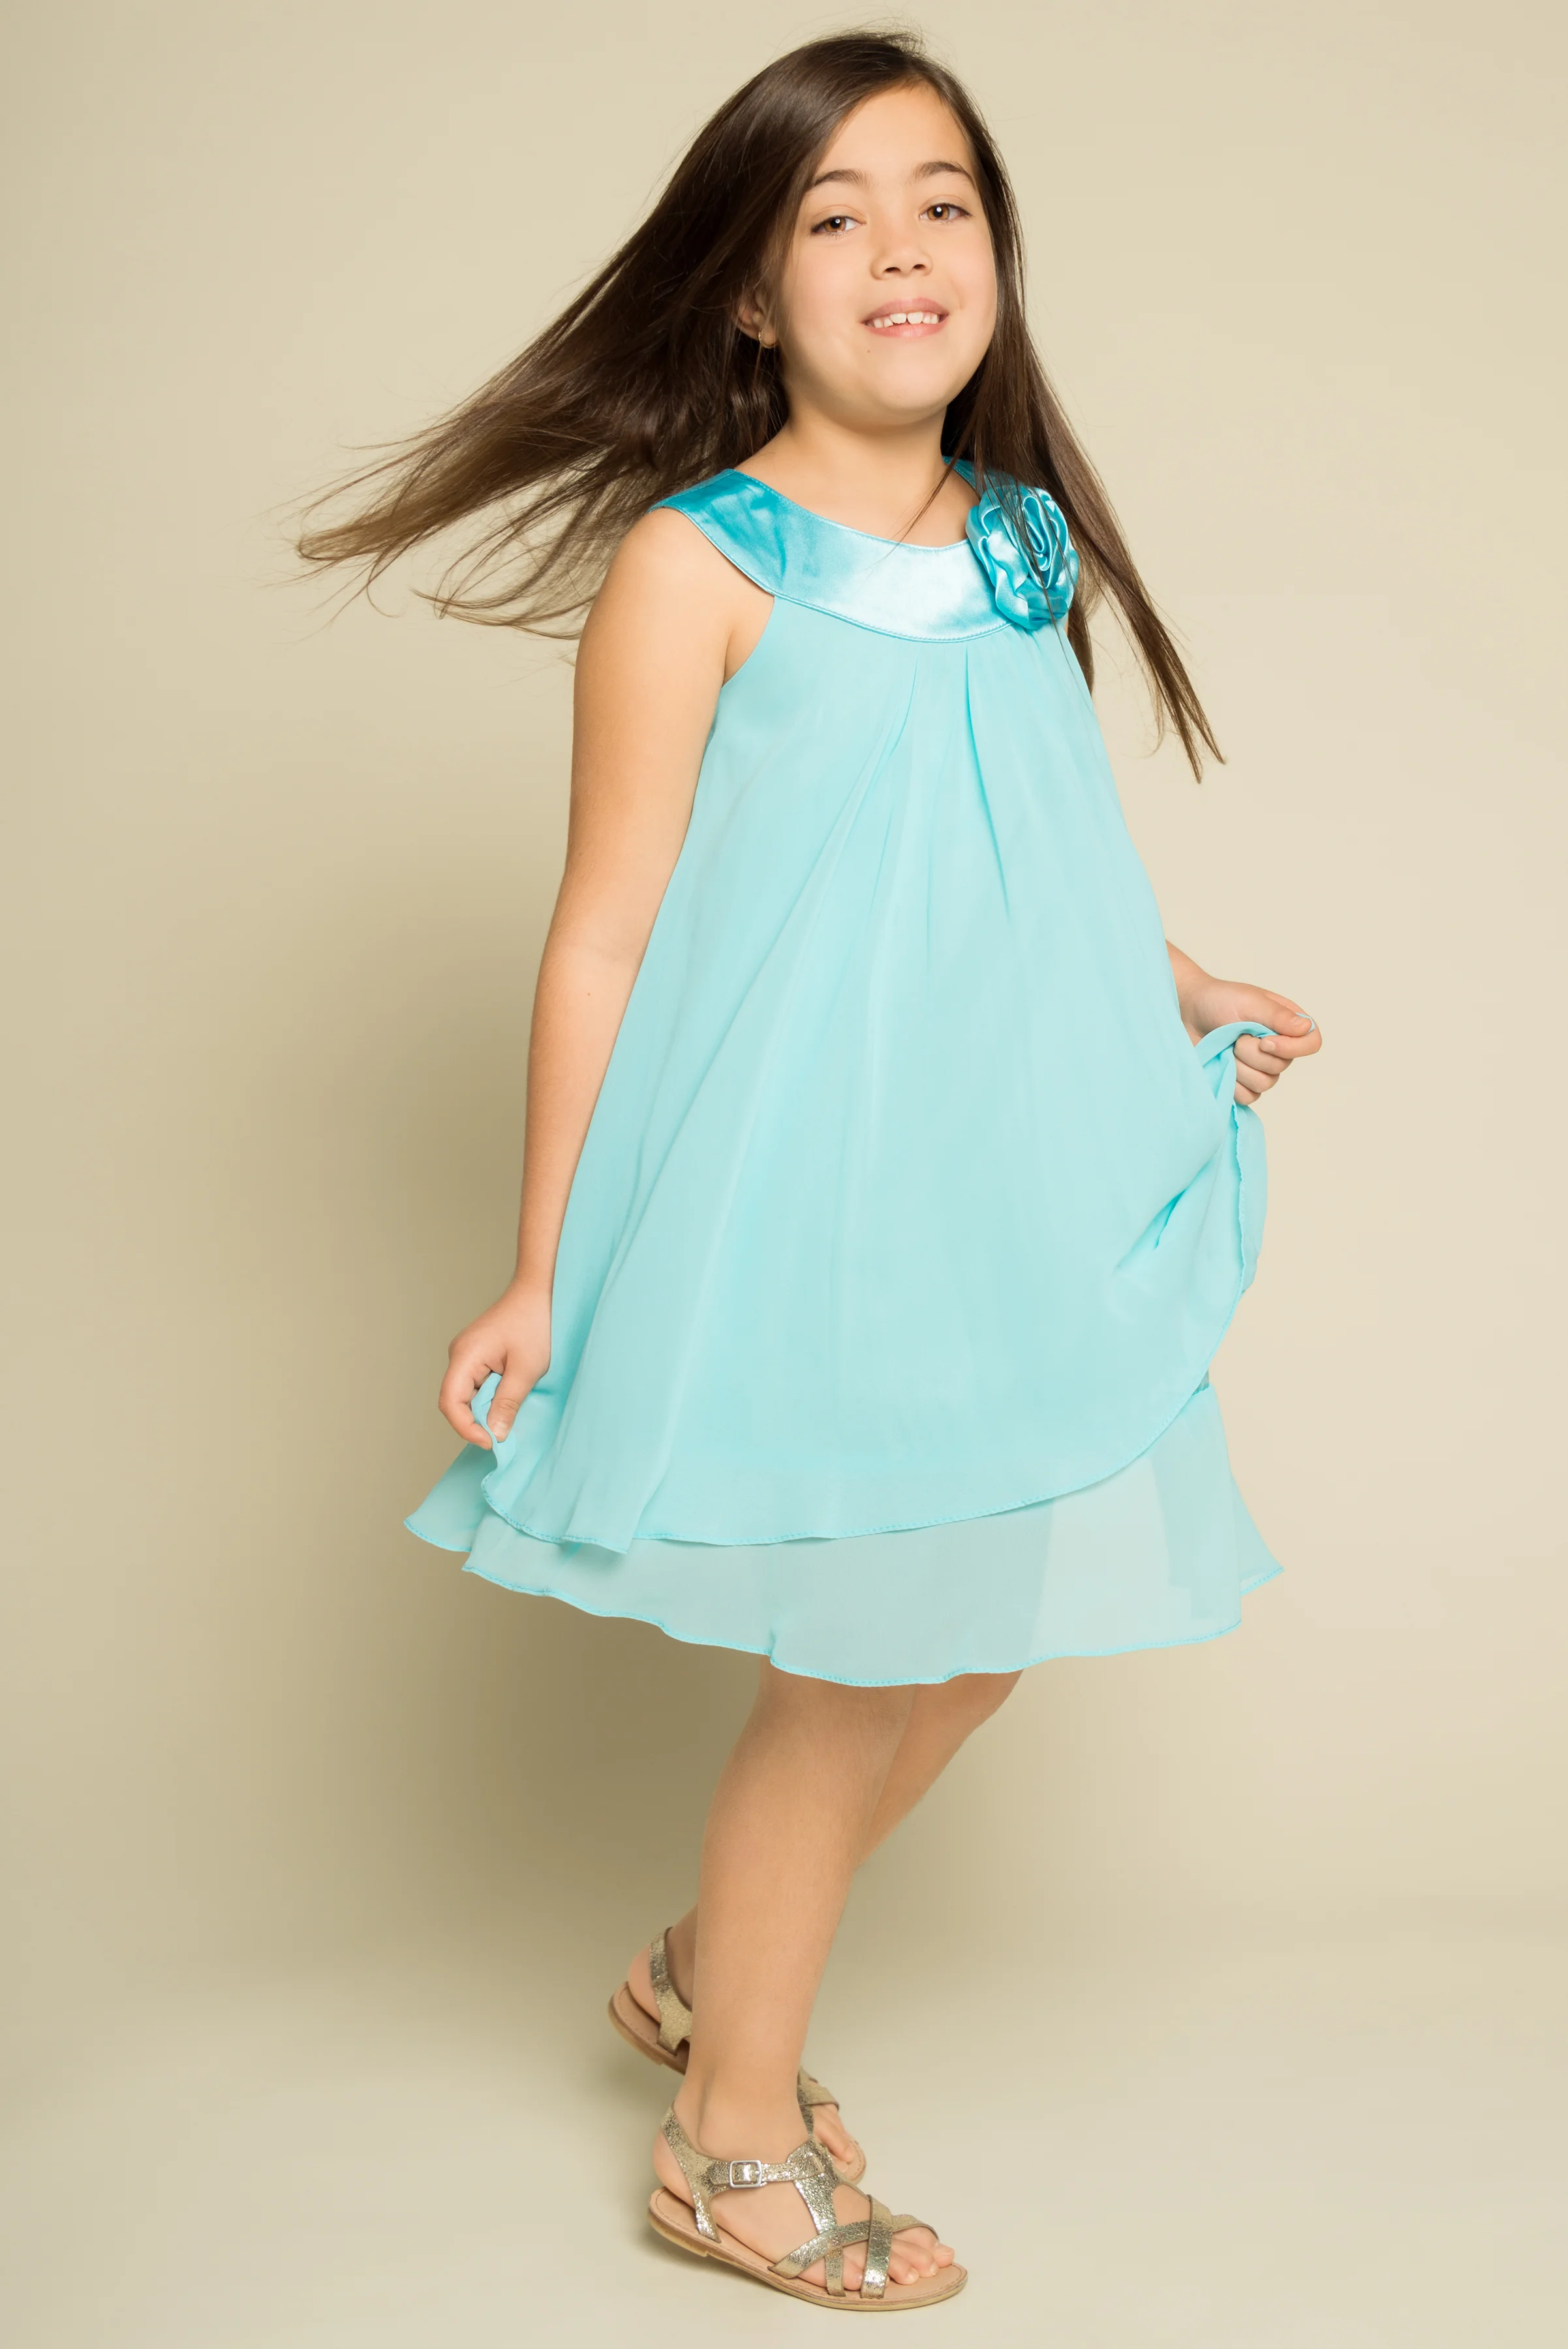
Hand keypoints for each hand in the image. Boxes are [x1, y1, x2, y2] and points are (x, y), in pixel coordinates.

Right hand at [437, 1280, 551, 1447]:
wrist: (538, 1292)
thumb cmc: (534, 1323)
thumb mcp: (526, 1369)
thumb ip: (507, 1403)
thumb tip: (494, 1434)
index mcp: (465, 1356)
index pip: (450, 1402)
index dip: (466, 1428)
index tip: (490, 1442)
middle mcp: (459, 1355)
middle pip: (456, 1401)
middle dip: (478, 1420)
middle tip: (504, 1433)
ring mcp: (467, 1355)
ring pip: (468, 1394)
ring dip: (486, 1408)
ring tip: (511, 1411)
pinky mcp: (478, 1355)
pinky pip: (477, 1384)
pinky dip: (491, 1396)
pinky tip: (510, 1395)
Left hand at [1179, 969, 1321, 1105]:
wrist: (1186, 1013)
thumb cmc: (1218, 1000)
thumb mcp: (1249, 1002)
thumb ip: (1277, 1016)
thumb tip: (1305, 1029)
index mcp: (1286, 1023)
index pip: (1311, 1043)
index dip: (1293, 1048)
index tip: (1265, 1041)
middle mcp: (1278, 1047)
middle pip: (1281, 1067)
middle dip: (1252, 1054)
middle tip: (1234, 1037)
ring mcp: (1259, 1067)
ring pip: (1264, 1083)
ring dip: (1240, 1067)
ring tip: (1226, 1048)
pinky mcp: (1241, 1082)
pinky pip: (1248, 1096)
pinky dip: (1232, 1083)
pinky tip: (1221, 1064)